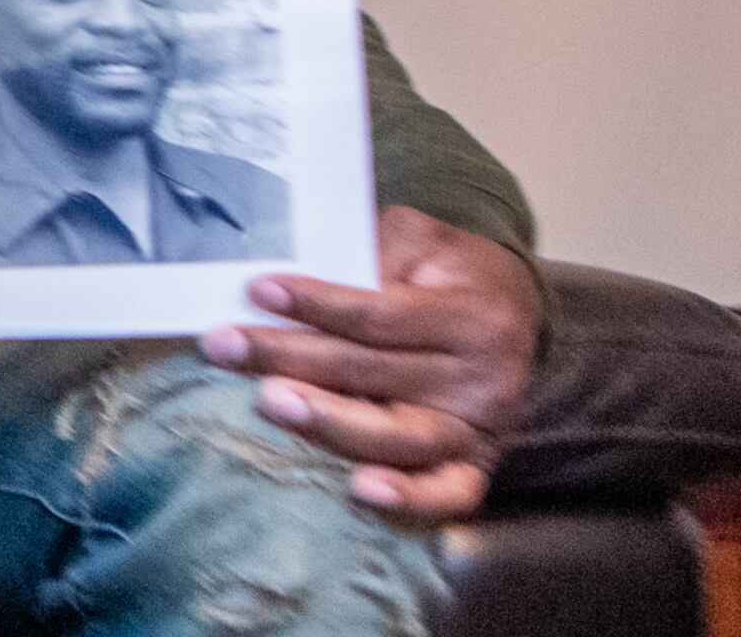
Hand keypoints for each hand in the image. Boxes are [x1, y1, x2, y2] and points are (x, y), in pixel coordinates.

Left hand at [200, 205, 542, 521]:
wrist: (514, 314)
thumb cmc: (448, 274)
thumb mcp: (420, 240)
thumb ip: (370, 251)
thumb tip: (295, 265)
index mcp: (471, 315)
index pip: (381, 315)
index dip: (318, 303)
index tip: (257, 291)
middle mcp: (482, 378)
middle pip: (374, 373)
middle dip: (291, 358)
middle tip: (225, 346)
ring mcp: (479, 429)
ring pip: (399, 436)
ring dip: (328, 423)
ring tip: (270, 402)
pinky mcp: (473, 466)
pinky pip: (445, 494)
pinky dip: (407, 499)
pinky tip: (359, 491)